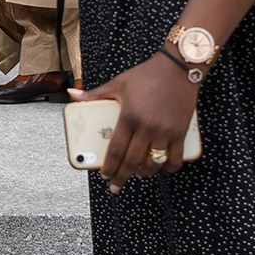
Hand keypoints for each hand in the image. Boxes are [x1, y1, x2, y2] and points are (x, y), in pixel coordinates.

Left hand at [86, 52, 197, 190]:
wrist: (178, 68)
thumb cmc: (147, 75)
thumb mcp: (118, 83)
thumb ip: (95, 94)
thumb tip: (73, 94)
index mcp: (129, 116)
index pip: (115, 149)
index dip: (109, 166)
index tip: (104, 175)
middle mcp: (147, 127)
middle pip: (132, 161)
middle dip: (122, 177)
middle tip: (115, 186)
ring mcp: (165, 131)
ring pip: (153, 163)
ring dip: (145, 173)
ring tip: (138, 175)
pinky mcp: (180, 132)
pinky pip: (175, 158)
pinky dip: (168, 167)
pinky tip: (161, 168)